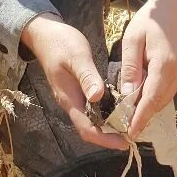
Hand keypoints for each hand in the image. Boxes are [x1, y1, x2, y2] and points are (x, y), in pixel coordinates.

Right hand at [20, 14, 127, 151]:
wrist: (44, 35)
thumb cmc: (61, 44)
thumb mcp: (77, 56)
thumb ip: (87, 76)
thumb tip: (97, 97)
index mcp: (70, 98)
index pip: (87, 128)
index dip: (106, 139)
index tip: (125, 141)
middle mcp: (70, 103)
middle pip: (90, 128)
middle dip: (110, 136)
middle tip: (132, 134)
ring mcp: (73, 97)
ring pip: (91, 120)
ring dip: (108, 126)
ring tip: (129, 123)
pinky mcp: (77, 90)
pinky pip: (92, 109)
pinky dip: (106, 113)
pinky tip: (119, 108)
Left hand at [119, 0, 176, 139]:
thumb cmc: (152, 18)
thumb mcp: (133, 39)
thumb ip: (130, 68)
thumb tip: (126, 95)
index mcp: (165, 66)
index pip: (151, 100)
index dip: (140, 118)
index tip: (129, 133)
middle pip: (159, 103)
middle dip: (142, 117)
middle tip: (123, 128)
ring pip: (164, 98)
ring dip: (149, 108)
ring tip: (129, 116)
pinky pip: (168, 89)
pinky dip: (155, 97)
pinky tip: (141, 98)